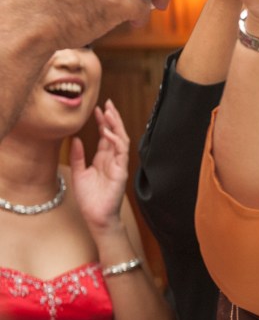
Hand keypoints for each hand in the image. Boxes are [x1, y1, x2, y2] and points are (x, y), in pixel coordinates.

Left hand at [69, 99, 129, 233]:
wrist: (96, 216)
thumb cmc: (89, 198)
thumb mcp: (78, 172)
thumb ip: (78, 156)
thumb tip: (75, 138)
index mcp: (103, 159)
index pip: (105, 136)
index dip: (102, 122)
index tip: (96, 108)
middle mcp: (113, 159)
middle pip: (116, 134)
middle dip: (113, 118)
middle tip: (108, 103)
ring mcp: (119, 165)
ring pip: (121, 139)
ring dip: (116, 125)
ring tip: (110, 112)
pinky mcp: (121, 171)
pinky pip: (121, 152)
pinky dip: (115, 141)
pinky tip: (107, 132)